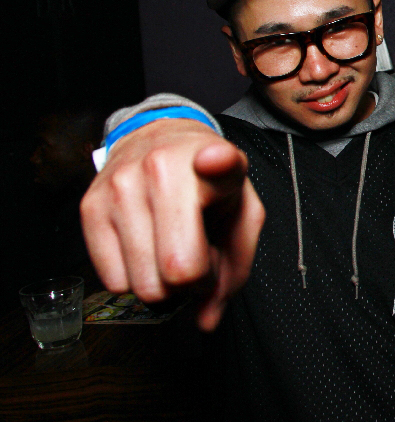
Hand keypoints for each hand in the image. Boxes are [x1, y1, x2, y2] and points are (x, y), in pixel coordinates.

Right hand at [80, 118, 264, 330]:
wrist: (160, 139)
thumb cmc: (209, 183)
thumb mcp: (241, 214)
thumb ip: (235, 269)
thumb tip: (207, 318)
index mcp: (218, 164)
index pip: (219, 162)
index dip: (217, 163)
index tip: (213, 160)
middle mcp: (163, 168)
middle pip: (176, 271)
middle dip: (192, 282)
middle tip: (197, 255)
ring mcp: (121, 186)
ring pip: (141, 284)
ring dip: (162, 282)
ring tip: (171, 249)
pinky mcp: (90, 205)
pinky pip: (112, 281)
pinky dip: (134, 277)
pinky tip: (147, 249)